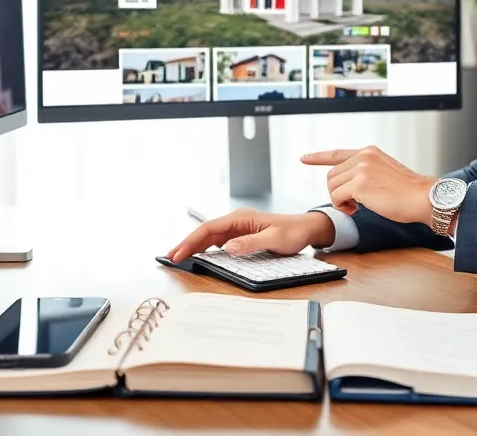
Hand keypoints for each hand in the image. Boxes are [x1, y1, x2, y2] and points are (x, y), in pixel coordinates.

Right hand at [166, 209, 336, 261]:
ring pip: (209, 236)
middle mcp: (236, 220)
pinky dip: (205, 248)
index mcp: (240, 218)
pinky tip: (198, 255)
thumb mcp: (274, 239)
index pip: (209, 229)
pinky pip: (218, 241)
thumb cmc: (292, 232)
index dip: (192, 241)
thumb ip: (251, 243)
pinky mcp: (240, 234)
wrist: (306, 228)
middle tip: (170, 257)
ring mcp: (237, 227)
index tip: (179, 253)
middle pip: (205, 232)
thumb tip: (228, 247)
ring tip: (179, 257)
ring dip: (194, 246)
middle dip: (187, 244)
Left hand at [301, 146, 436, 224]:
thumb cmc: (408, 192)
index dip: (318, 157)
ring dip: (341, 201)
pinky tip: (357, 209)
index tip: (304, 157)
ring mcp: (361, 168)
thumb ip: (366, 172)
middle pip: (331, 175)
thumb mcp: (385, 172)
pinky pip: (337, 197)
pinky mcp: (360, 183)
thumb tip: (348, 185)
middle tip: (354, 204)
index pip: (337, 153)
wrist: (423, 198)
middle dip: (338, 192)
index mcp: (369, 152)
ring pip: (332, 186)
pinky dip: (343, 207)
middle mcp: (364, 156)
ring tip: (358, 207)